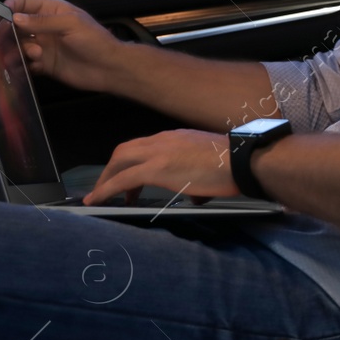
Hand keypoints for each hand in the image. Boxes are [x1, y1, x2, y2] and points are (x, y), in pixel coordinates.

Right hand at [6, 0, 123, 93]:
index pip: (24, 2)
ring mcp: (44, 46)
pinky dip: (21, 66)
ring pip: (19, 45)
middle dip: (8, 31)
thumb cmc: (95, 41)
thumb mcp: (71, 24)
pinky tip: (23, 67)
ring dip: (17, 50)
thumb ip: (43, 21)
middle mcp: (44, 27)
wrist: (109, 69)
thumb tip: (16, 18)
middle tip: (3, 40)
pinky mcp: (45, 64)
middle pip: (16, 25)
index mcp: (52, 10)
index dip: (10, 7)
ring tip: (32, 55)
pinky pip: (26, 64)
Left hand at [84, 129, 236, 205]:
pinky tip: (97, 200)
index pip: (142, 146)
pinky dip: (106, 189)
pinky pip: (123, 179)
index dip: (129, 162)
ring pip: (119, 161)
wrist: (242, 160)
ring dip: (106, 179)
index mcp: (174, 138)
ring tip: (100, 196)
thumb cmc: (233, 165)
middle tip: (107, 188)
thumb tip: (196, 197)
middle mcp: (162, 140)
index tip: (127, 179)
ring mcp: (158, 153)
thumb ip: (197, 179)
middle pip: (124, 150)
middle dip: (111, 170)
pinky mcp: (157, 169)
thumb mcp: (209, 167)